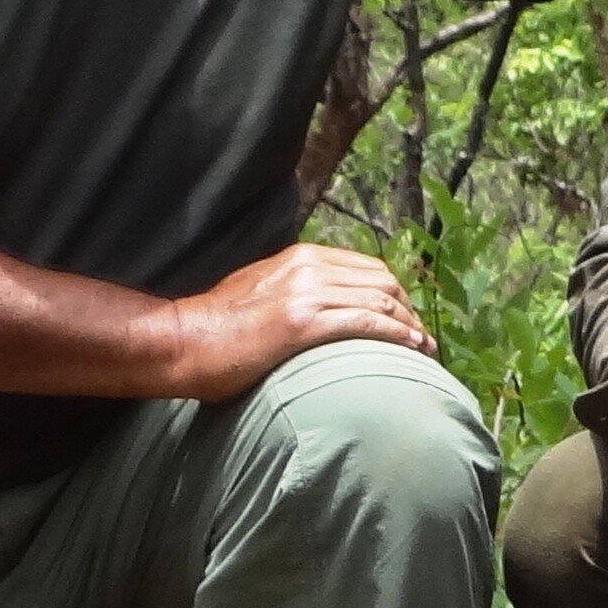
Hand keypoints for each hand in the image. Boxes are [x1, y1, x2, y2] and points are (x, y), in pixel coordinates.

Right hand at [159, 243, 433, 399]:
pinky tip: (411, 348)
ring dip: (410, 326)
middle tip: (420, 338)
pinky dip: (396, 335)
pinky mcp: (304, 321)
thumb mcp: (258, 291)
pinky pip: (367, 322)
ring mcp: (308, 292)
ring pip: (381, 301)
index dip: (395, 294)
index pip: (367, 268)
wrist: (184, 341)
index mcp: (302, 258)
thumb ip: (291, 291)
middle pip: (383, 281)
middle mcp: (310, 267)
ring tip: (424, 349)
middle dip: (408, 309)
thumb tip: (317, 308)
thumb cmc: (217, 328)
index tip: (407, 319)